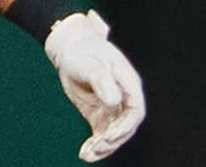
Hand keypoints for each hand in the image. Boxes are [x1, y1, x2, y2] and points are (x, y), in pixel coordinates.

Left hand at [44, 11, 145, 161]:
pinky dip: (95, 145)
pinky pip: (102, 133)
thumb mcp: (89, 63)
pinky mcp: (100, 114)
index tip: (109, 136)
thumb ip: (101, 80)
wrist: (70, 50)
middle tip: (95, 147)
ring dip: (103, 147)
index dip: (125, 126)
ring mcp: (113, 107)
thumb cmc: (82, 52)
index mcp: (127, 82)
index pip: (135, 110)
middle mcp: (124, 97)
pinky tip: (85, 153)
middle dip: (112, 140)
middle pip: (126, 125)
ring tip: (87, 154)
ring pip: (115, 133)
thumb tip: (114, 101)